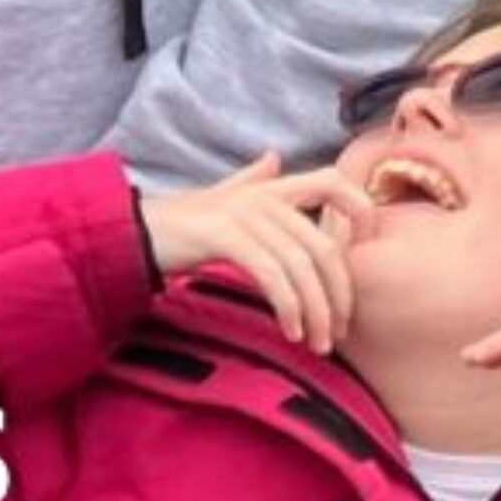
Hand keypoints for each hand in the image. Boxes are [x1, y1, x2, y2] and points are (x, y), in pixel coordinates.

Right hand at [139, 152, 376, 354]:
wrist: (134, 231)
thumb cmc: (182, 221)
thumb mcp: (222, 198)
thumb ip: (251, 180)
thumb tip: (272, 157)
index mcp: (273, 187)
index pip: (335, 181)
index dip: (361, 209)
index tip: (366, 253)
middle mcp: (265, 195)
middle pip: (323, 244)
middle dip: (339, 293)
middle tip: (339, 331)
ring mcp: (246, 214)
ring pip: (301, 265)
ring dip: (317, 311)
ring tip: (319, 343)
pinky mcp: (226, 236)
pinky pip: (272, 274)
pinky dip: (288, 306)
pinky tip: (291, 331)